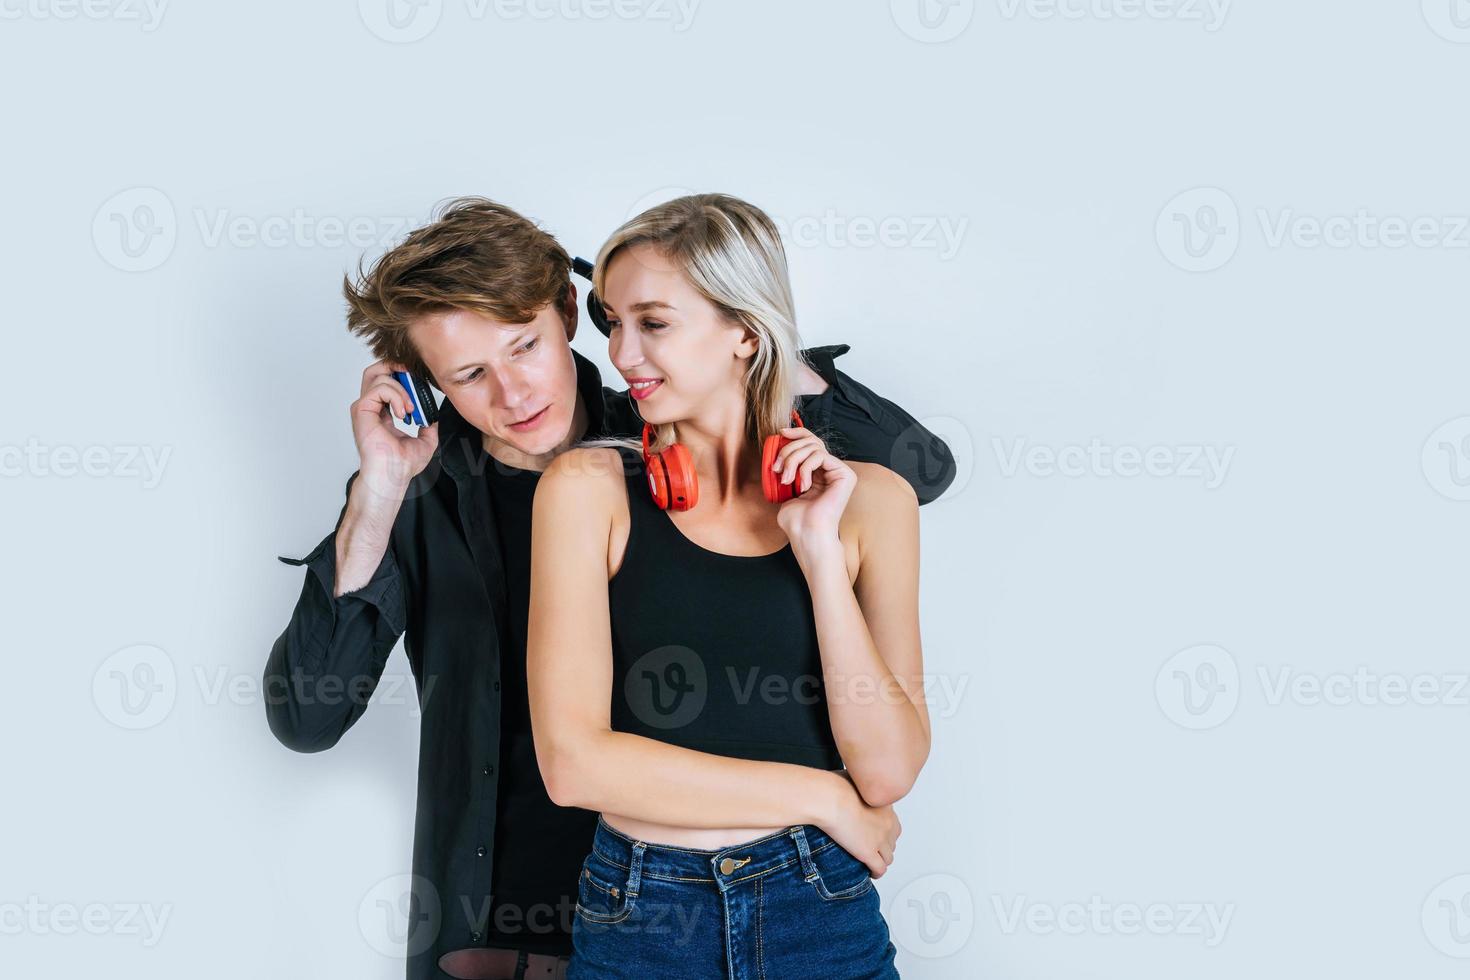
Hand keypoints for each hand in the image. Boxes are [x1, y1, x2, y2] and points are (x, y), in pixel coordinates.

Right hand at [350, 360, 439, 499]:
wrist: (393, 475)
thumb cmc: (402, 464)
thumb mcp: (425, 440)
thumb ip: (428, 425)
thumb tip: (434, 416)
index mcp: (382, 413)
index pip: (387, 382)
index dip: (403, 376)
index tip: (419, 383)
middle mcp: (371, 408)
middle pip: (375, 371)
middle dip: (395, 366)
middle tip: (412, 376)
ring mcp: (364, 408)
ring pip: (377, 375)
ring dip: (400, 386)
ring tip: (410, 408)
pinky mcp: (362, 410)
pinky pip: (379, 388)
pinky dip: (395, 395)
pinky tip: (403, 412)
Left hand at [772, 427, 854, 553]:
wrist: (806, 534)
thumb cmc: (796, 520)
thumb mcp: (786, 488)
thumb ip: (787, 468)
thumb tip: (778, 449)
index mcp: (819, 472)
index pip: (811, 442)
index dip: (797, 433)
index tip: (780, 433)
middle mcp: (831, 470)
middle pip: (810, 441)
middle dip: (789, 451)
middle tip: (777, 469)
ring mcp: (840, 472)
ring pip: (813, 447)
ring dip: (793, 460)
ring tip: (786, 480)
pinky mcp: (845, 474)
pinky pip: (820, 456)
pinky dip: (805, 468)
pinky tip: (802, 485)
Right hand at [819, 770, 900, 878]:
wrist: (829, 799)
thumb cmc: (834, 787)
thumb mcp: (852, 778)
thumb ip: (858, 784)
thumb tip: (851, 782)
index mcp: (884, 805)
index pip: (892, 822)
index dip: (883, 829)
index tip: (874, 831)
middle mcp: (887, 823)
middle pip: (892, 840)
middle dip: (883, 844)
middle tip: (871, 846)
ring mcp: (879, 839)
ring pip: (888, 856)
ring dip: (881, 859)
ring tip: (871, 861)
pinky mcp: (869, 853)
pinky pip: (879, 868)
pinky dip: (876, 872)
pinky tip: (870, 872)